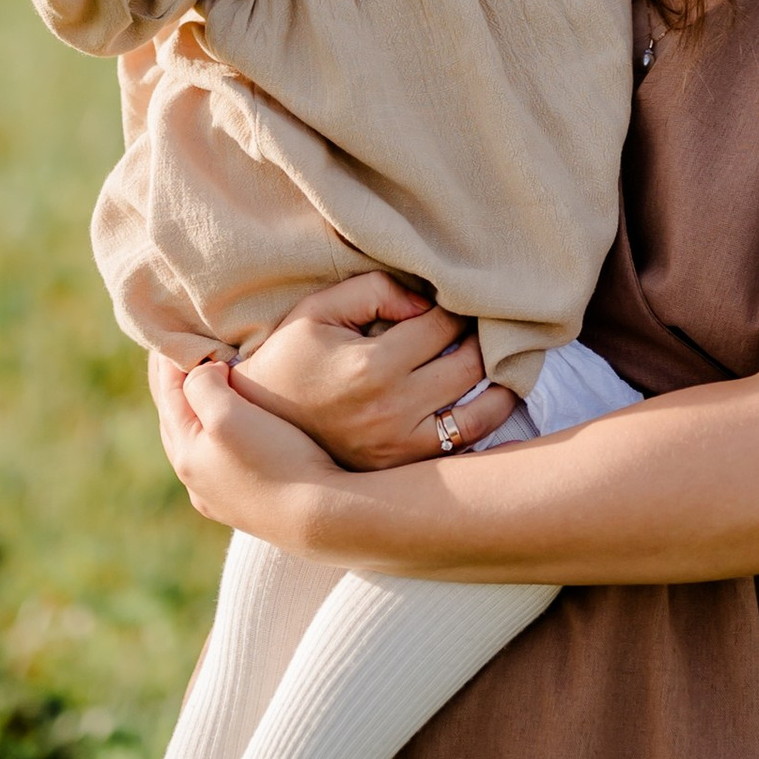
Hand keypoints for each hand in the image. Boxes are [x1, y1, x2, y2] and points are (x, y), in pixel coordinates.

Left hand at [150, 352, 359, 542]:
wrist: (325, 518)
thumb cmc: (278, 459)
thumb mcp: (229, 413)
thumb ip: (203, 385)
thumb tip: (202, 372)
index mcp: (186, 453)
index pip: (168, 391)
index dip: (171, 356)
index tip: (180, 327)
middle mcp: (197, 479)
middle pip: (180, 418)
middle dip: (183, 383)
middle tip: (191, 349)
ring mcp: (222, 496)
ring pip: (203, 440)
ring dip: (205, 410)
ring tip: (217, 381)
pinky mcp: (249, 504)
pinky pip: (225, 457)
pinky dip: (225, 432)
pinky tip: (241, 426)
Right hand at [211, 274, 514, 468]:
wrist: (257, 427)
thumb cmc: (288, 359)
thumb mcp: (317, 311)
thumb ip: (373, 290)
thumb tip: (426, 301)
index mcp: (372, 366)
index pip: (442, 324)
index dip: (455, 306)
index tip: (457, 301)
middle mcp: (393, 409)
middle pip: (470, 363)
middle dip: (482, 339)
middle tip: (483, 327)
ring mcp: (401, 446)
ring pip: (480, 413)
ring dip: (501, 384)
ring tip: (501, 364)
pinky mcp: (404, 468)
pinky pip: (462, 448)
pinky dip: (485, 425)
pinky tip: (487, 402)